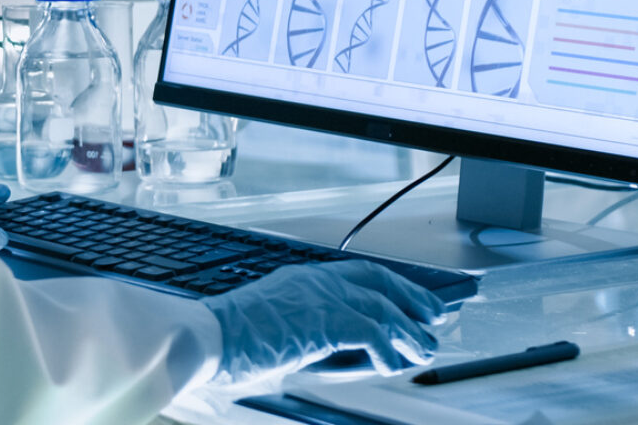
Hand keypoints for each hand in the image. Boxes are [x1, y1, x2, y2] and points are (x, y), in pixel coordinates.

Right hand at [204, 261, 447, 381]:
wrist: (203, 338)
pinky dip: (388, 349)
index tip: (412, 299)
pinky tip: (394, 364)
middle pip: (378, 281)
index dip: (392, 286)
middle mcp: (313, 281)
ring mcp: (318, 297)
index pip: (358, 273)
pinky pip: (371, 332)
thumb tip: (337, 354)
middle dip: (412, 298)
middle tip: (434, 317)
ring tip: (425, 348)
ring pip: (382, 307)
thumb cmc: (224, 342)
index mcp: (301, 280)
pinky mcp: (322, 320)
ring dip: (409, 330)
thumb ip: (305, 333)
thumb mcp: (272, 330)